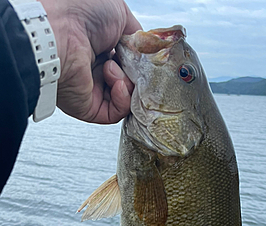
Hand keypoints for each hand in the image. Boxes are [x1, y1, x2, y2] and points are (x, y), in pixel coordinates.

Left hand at [39, 0, 141, 123]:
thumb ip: (137, 36)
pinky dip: (123, 100)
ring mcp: (92, 90)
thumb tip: (147, 53)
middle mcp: (95, 70)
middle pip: (130, 83)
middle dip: (137, 76)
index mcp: (101, 48)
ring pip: (126, 99)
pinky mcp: (89, 108)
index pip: (129, 64)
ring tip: (114, 68)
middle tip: (136, 66)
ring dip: (128, 84)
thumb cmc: (79, 13)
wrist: (58, 31)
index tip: (145, 59)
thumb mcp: (119, 13)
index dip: (140, 64)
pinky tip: (117, 84)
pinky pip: (116, 113)